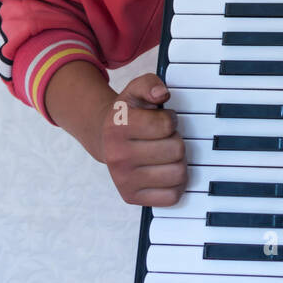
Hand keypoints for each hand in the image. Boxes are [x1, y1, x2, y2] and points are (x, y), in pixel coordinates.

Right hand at [99, 73, 187, 206]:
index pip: (167, 125)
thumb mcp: (135, 90)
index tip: (162, 120)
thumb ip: (150, 84)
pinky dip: (176, 184)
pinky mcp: (132, 197)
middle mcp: (118, 156)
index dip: (171, 119)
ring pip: (178, 174)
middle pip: (176, 150)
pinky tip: (166, 172)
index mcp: (119, 127)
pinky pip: (172, 196)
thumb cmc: (127, 115)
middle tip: (164, 138)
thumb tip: (162, 94)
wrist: (103, 139)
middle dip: (176, 140)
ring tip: (166, 154)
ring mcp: (124, 180)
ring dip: (179, 162)